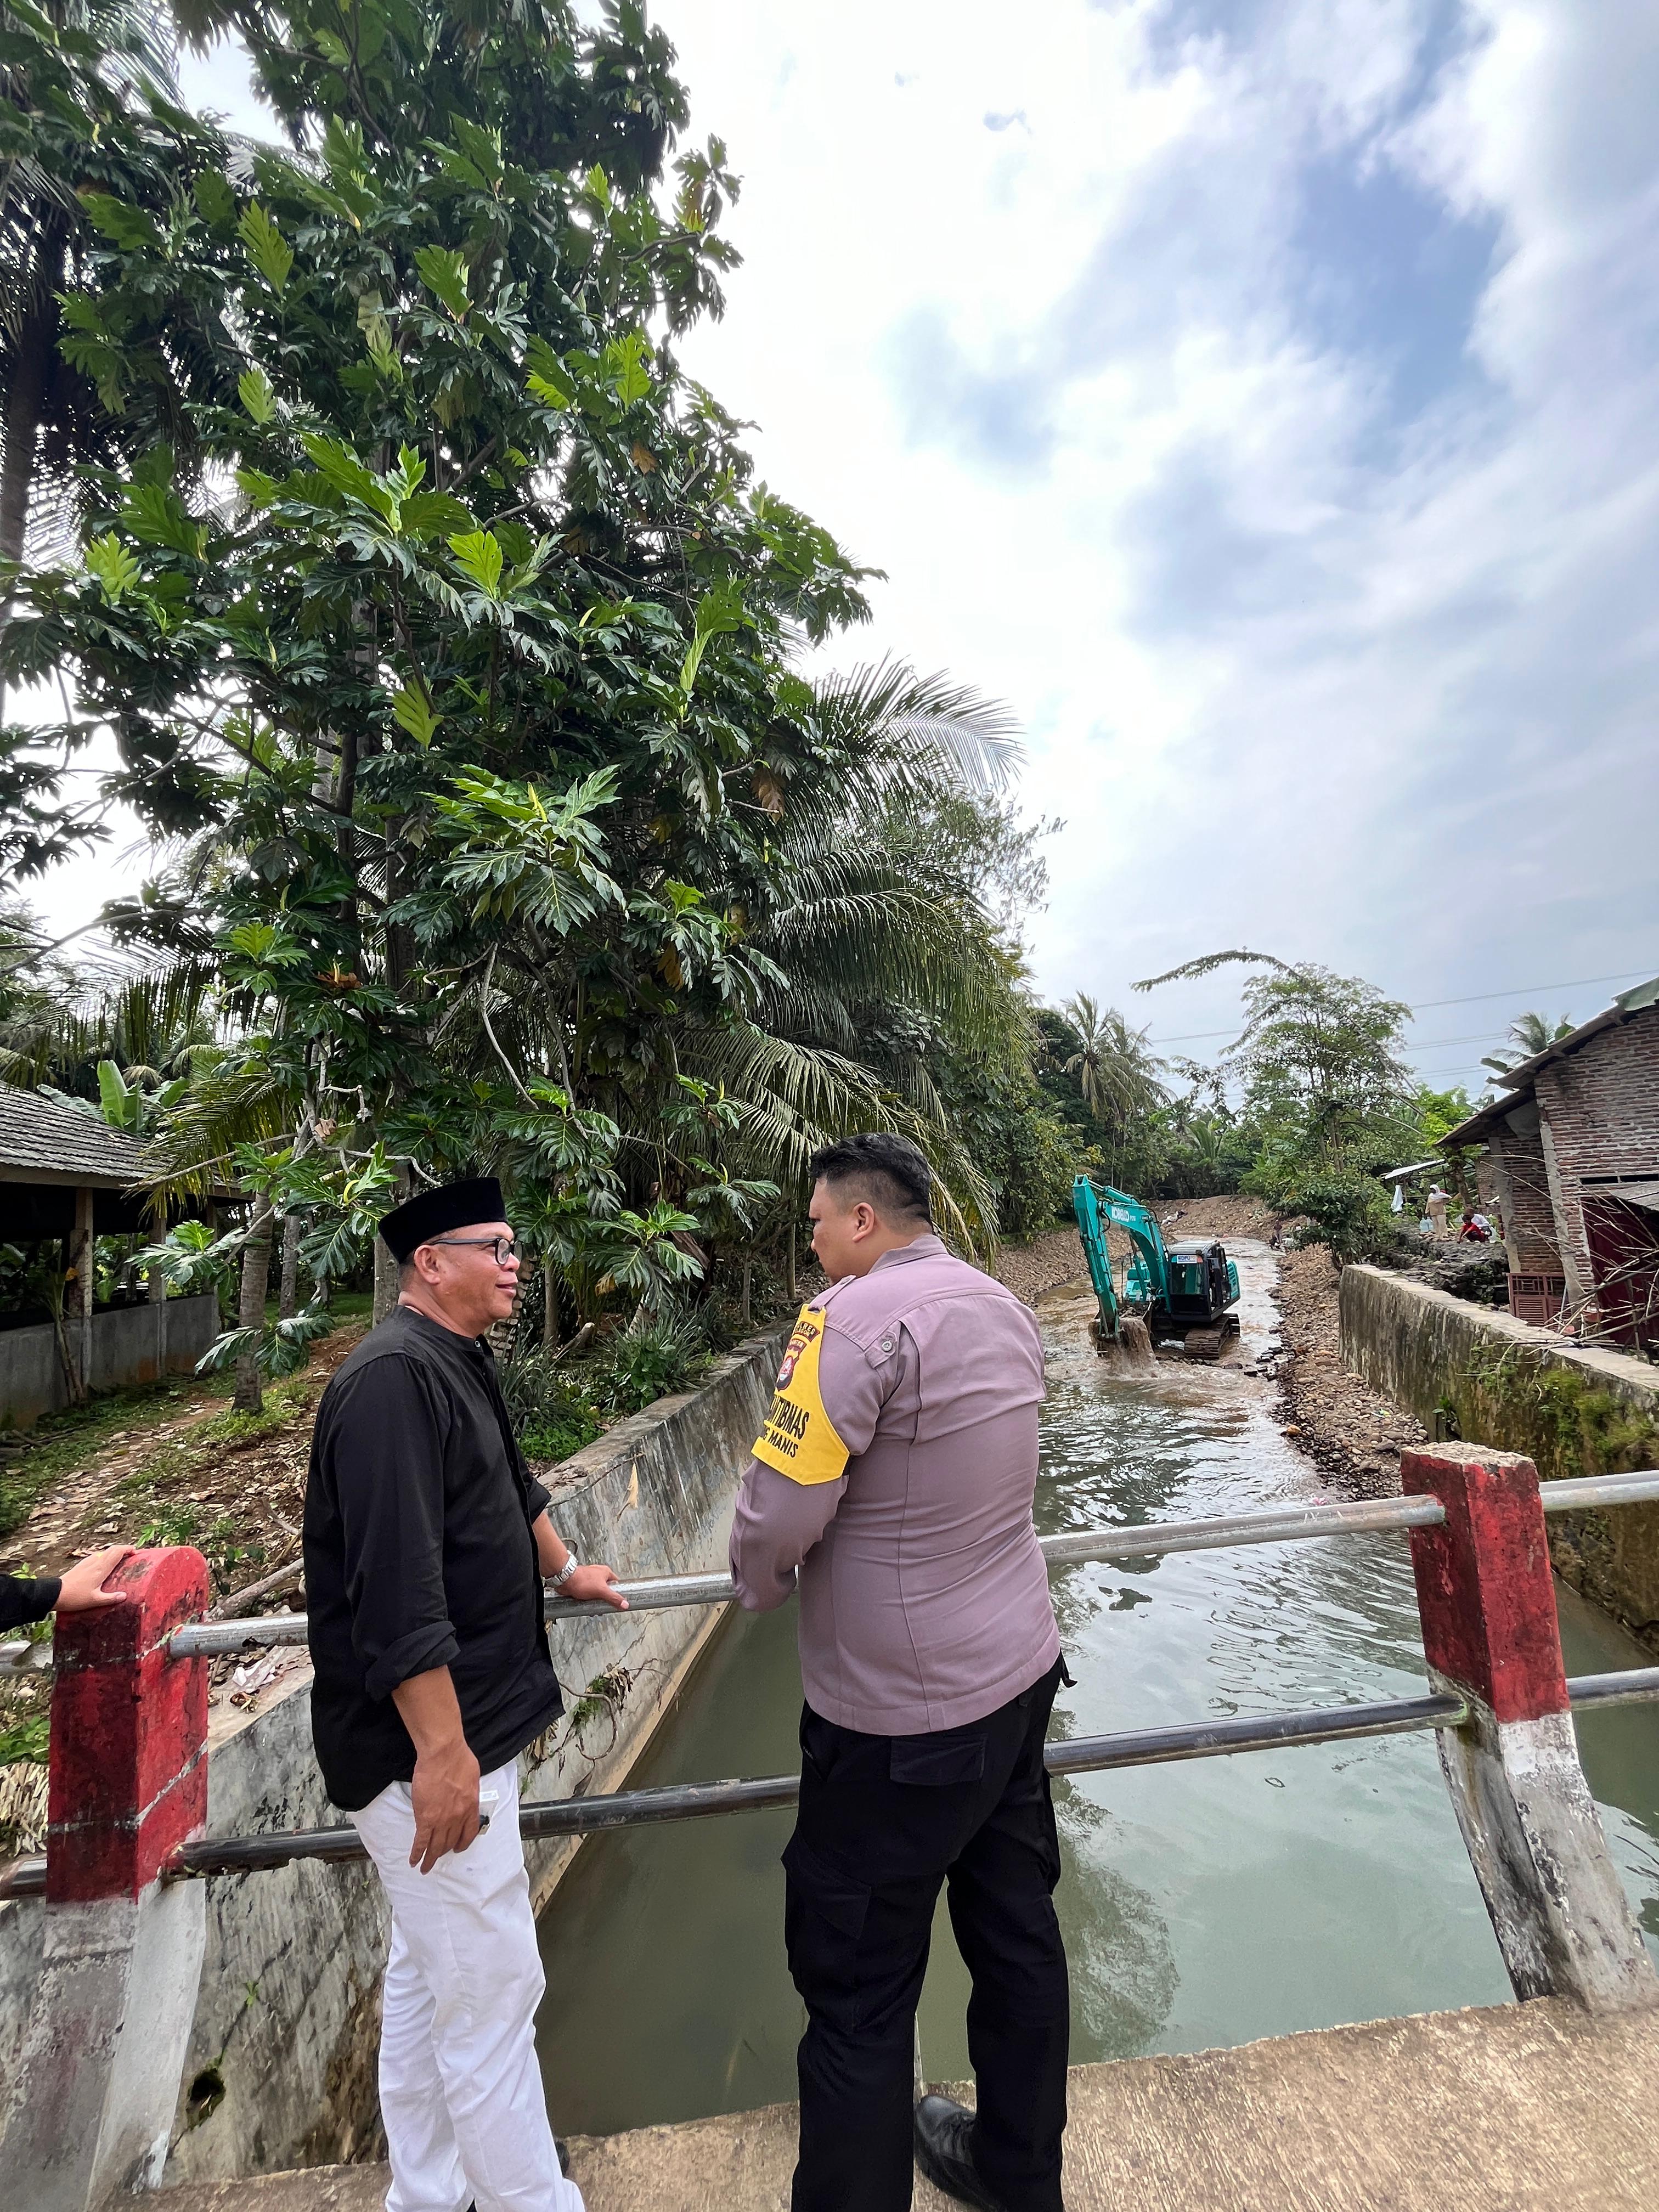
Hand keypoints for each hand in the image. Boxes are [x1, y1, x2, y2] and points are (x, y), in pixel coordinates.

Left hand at [54, 1546, 132, 1613]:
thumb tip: (125, 1596)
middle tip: (130, 1555)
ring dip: (113, 1553)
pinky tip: (102, 1566)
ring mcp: (87, 1562)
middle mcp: (95, 1562)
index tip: (135, 1552)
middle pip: (111, 1549)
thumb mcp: (95, 1600)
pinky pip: (96, 1556)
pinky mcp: (81, 1565)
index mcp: (101, 1569)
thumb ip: (111, 1598)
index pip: (117, 1552)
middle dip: (122, 1549)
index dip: (127, 1549)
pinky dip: (104, 1556)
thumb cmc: (76, 1597)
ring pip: (103, 1552)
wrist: (55, 1593)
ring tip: (118, 1561)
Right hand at [408, 1735, 481, 1872]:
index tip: (458, 1848)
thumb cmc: (458, 1759)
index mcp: (470, 1807)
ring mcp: (442, 1820)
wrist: (444, 1754)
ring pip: (436, 1846)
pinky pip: (421, 1841)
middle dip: (444, 1852)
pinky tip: (414, 1861)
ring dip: (430, 1859)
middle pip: (451, 1841)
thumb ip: (468, 1791)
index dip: (462, 1843)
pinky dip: (417, 1853)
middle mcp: (458, 1817)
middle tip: (438, 1859)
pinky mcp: (426, 1818)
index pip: (469, 1832)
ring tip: (426, 1867)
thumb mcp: (472, 1777)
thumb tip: (463, 1794)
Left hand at [560, 1561, 627, 1610]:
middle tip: (604, 1605)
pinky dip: (587, 1600)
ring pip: (596, 1593)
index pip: (617, 1583)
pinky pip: (588, 1595)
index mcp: (606, 1572)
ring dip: (595, 1600)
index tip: (618, 1600)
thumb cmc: (581, 1580)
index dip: (618, 1592)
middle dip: (605, 1599)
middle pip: (606, 1589)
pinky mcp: (582, 1585)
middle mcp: (598, 1575)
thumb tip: (625, 1603)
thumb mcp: (602, 1591)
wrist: (565, 1580)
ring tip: (593, 1606)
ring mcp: (589, 1580)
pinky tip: (586, 1604)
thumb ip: (614, 1598)